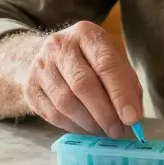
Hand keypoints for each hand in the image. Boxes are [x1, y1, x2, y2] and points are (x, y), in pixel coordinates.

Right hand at [19, 21, 142, 137]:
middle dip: (105, 113)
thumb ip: (127, 84)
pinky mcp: (30, 86)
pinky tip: (84, 128)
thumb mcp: (112, 60)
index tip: (131, 118)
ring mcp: (40, 65)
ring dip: (89, 123)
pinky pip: (53, 114)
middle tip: (118, 131)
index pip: (105, 64)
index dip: (120, 94)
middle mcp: (59, 45)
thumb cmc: (89, 60)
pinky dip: (73, 126)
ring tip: (103, 130)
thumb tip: (133, 117)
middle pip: (83, 84)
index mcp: (86, 33)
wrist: (49, 57)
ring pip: (66, 103)